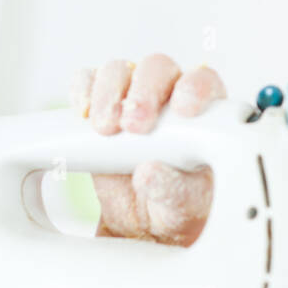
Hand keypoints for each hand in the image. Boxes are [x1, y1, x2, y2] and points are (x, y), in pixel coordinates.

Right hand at [70, 52, 226, 245]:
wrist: (144, 219)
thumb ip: (173, 190)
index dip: (194, 88)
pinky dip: (83, 91)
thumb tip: (148, 173)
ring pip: (119, 71)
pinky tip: (83, 113)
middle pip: (157, 68)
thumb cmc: (177, 203)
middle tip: (133, 125)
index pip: (203, 83)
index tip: (181, 108)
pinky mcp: (100, 104)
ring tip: (104, 129)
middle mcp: (168, 95)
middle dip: (144, 93)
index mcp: (202, 113)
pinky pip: (87, 82)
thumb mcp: (183, 205)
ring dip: (109, 94)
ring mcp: (131, 95)